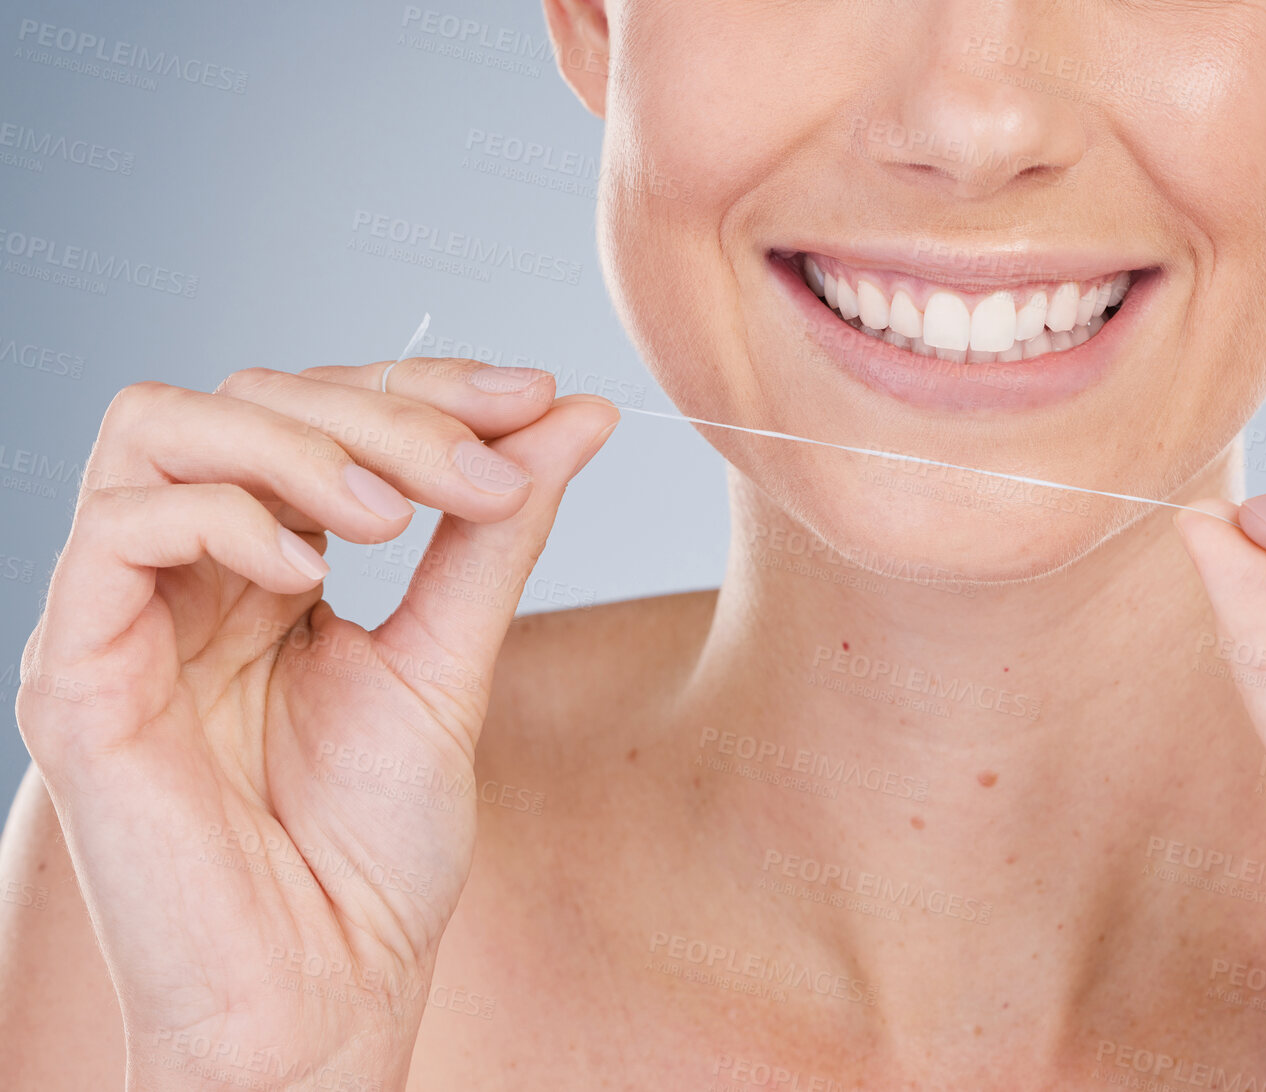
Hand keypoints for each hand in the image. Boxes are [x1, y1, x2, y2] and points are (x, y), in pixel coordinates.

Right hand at [14, 359, 616, 1089]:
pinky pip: (116, 527)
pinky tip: (307, 575)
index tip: (534, 397)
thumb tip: (574, 414)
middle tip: (482, 467)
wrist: (324, 994)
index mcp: (268, 571)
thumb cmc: (374, 854)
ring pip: (162, 425)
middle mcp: (187, 577)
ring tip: (393, 519)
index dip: (421, 386)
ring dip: (299, 443)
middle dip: (381, 411)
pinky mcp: (76, 672)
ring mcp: (123, 617)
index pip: (319, 411)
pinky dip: (224, 517)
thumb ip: (497, 532)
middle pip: (248, 399)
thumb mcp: (452, 661)